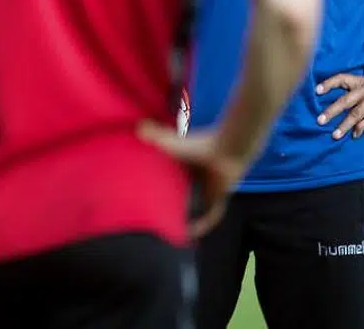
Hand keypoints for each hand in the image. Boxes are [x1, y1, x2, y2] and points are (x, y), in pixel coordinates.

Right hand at [138, 121, 246, 238]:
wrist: (226, 148)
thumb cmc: (199, 145)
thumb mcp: (171, 142)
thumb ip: (155, 135)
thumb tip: (137, 126)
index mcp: (187, 169)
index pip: (174, 183)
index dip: (164, 191)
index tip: (151, 198)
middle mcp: (198, 181)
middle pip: (184, 199)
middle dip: (173, 207)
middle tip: (158, 218)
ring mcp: (210, 191)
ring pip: (196, 209)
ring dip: (186, 219)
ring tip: (170, 231)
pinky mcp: (218, 199)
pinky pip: (210, 217)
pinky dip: (202, 226)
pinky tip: (189, 236)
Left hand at [315, 74, 363, 138]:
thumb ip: (357, 94)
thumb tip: (339, 108)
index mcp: (360, 81)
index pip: (341, 78)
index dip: (328, 84)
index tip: (316, 91)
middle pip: (345, 100)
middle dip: (331, 111)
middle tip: (320, 120)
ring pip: (356, 113)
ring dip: (344, 125)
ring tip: (335, 135)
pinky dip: (361, 128)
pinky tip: (355, 135)